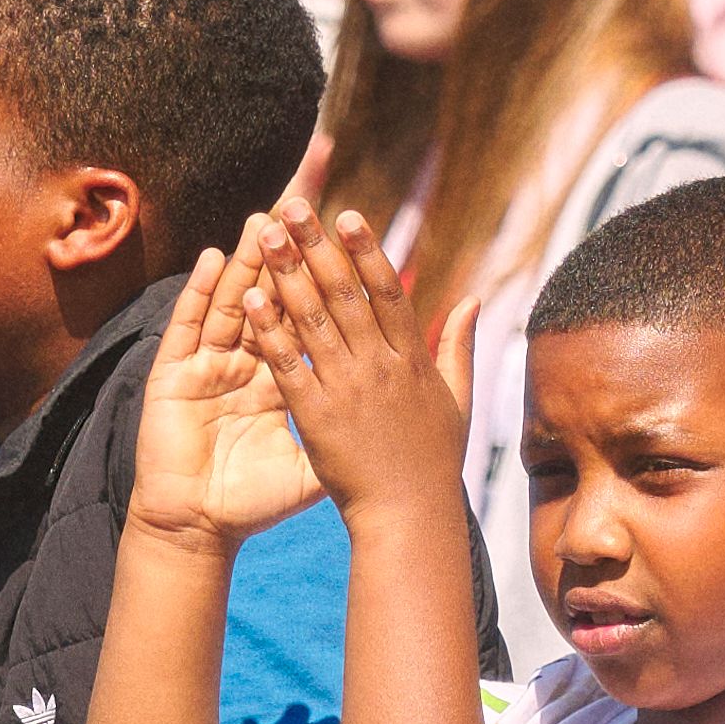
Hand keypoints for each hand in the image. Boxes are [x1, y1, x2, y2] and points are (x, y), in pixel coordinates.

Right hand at [127, 211, 321, 548]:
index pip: (310, 318)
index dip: (328, 278)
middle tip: (309, 204)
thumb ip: (348, 433)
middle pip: (272, 297)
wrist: (197, 529)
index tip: (350, 236)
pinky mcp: (173, 377)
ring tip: (266, 219)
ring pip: (232, 302)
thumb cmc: (252, 503)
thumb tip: (395, 413)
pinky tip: (212, 259)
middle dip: (291, 253)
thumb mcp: (312, 467)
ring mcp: (207, 366)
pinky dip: (199, 293)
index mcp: (281, 379)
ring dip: (246, 261)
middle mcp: (244, 363)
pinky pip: (188, 328)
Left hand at [250, 206, 466, 516]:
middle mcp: (380, 366)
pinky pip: (289, 365)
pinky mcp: (316, 417)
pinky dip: (270, 330)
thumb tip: (474, 299)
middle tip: (293, 206)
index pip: (388, 292)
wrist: (409, 517)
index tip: (348, 214)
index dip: (368, 250)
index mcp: (413, 359)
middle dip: (317, 245)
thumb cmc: (433, 463)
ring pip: (314, 319)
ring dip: (287, 272)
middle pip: (345, 293)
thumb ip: (459, 347)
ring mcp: (348, 389)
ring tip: (264, 235)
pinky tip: (249, 299)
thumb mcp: (457, 401)